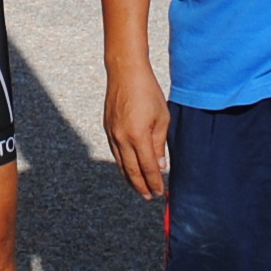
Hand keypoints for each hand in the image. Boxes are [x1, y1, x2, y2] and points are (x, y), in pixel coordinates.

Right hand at [104, 58, 169, 198]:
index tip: (160, 192)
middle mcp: (122, 138)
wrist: (125, 73)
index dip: (154, 182)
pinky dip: (123, 165)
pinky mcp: (107, 129)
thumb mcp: (162, 117)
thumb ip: (160, 144)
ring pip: (121, 164)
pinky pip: (115, 154)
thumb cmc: (148, 92)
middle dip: (141, 186)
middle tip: (149, 197)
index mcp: (138, 136)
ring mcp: (112, 134)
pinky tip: (129, 169)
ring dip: (131, 179)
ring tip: (140, 188)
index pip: (148, 167)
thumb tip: (160, 166)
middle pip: (131, 171)